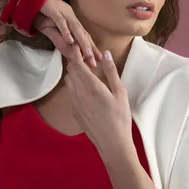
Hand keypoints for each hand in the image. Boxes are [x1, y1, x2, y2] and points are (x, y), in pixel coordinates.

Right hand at [33, 0, 101, 67]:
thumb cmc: (42, 12)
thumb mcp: (51, 28)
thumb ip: (59, 38)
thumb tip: (68, 50)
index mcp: (71, 20)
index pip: (84, 36)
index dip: (91, 48)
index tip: (98, 59)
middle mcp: (71, 16)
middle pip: (83, 33)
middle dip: (90, 49)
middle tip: (95, 62)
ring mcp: (64, 12)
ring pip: (75, 28)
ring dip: (82, 42)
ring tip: (88, 55)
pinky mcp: (54, 10)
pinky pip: (61, 22)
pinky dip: (66, 31)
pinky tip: (70, 41)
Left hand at [63, 44, 133, 158]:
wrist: (112, 144)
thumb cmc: (120, 118)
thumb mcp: (120, 92)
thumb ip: (111, 72)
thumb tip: (105, 54)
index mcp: (91, 86)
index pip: (76, 63)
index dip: (75, 52)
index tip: (78, 45)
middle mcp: (79, 93)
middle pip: (70, 70)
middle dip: (75, 61)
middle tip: (84, 56)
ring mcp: (75, 103)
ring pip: (69, 81)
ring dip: (75, 73)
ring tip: (86, 71)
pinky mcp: (74, 111)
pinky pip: (71, 93)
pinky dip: (76, 86)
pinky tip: (87, 90)